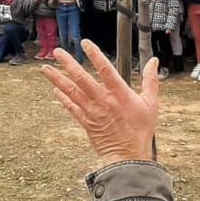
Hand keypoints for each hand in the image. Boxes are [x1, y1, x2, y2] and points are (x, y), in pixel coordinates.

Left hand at [41, 39, 158, 165]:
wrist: (128, 156)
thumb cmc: (141, 130)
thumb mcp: (151, 103)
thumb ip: (150, 80)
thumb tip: (154, 61)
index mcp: (119, 93)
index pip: (105, 68)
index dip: (95, 54)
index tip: (85, 43)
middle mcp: (102, 100)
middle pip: (81, 78)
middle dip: (68, 63)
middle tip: (57, 52)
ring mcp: (92, 111)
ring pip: (71, 92)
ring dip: (57, 79)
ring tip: (45, 68)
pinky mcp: (86, 122)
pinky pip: (71, 107)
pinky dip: (62, 98)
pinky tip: (55, 89)